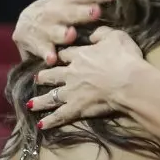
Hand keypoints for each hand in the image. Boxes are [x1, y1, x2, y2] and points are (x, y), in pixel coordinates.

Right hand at [13, 0, 115, 63]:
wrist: (24, 25)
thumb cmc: (56, 11)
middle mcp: (53, 11)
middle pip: (69, 11)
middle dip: (81, 12)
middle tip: (96, 11)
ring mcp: (43, 28)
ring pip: (54, 31)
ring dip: (62, 34)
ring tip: (71, 34)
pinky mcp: (34, 44)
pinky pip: (41, 50)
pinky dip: (46, 54)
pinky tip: (52, 59)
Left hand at [28, 27, 143, 128]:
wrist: (128, 82)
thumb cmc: (125, 59)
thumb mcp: (116, 37)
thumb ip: (101, 34)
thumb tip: (91, 36)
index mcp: (80, 55)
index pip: (65, 54)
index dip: (61, 56)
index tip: (57, 58)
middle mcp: (71, 73)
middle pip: (53, 75)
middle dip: (44, 76)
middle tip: (37, 78)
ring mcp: (72, 92)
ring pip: (51, 96)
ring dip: (40, 100)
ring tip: (30, 104)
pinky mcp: (76, 108)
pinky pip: (59, 115)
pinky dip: (50, 121)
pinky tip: (41, 125)